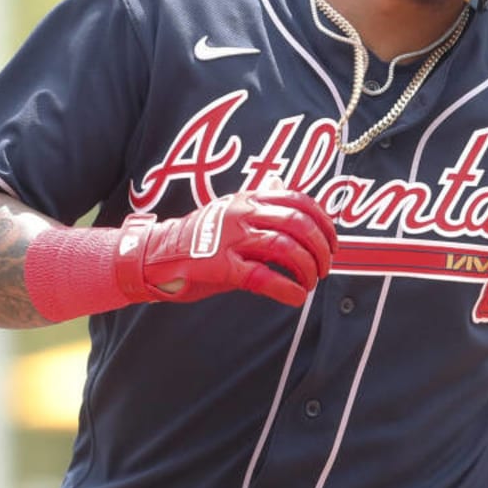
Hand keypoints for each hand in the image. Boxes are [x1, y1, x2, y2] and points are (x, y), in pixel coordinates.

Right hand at [114, 188, 337, 306]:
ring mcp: (230, 238)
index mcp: (248, 198)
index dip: (324, 222)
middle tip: (325, 267)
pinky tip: (296, 297)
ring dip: (307, 269)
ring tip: (310, 283)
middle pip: (298, 224)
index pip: (298, 201)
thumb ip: (259, 205)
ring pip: (285, 248)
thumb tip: (286, 190)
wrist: (154, 255)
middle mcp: (242, 213)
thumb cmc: (198, 238)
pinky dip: (287, 289)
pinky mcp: (220, 266)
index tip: (334, 242)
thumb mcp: (229, 211)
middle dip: (320, 248)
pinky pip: (264, 276)